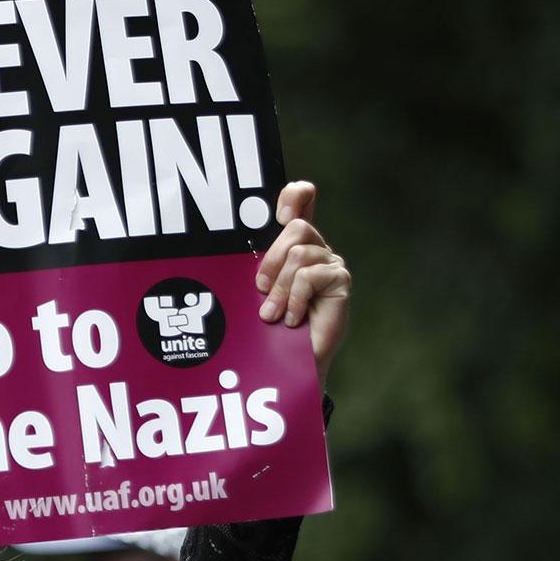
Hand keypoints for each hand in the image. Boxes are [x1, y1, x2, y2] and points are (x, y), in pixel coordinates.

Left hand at [255, 182, 351, 391]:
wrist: (288, 365)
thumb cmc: (267, 330)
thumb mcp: (252, 293)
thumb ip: (250, 268)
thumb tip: (219, 251)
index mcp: (293, 246)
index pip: (303, 201)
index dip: (295, 195)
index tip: (280, 212)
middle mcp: (315, 249)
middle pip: (296, 228)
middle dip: (271, 261)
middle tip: (260, 292)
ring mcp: (331, 264)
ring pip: (299, 254)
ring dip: (280, 288)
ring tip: (273, 315)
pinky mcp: (340, 281)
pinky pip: (310, 276)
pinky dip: (295, 299)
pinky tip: (293, 319)